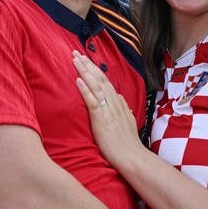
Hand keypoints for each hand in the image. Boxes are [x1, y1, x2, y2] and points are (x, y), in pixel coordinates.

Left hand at [72, 51, 146, 169]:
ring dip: (84, 71)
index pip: (105, 82)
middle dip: (87, 64)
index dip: (95, 69)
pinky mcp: (102, 119)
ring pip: (96, 86)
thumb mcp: (128, 122)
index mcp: (118, 104)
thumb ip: (123, 109)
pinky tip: (78, 80)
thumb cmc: (128, 144)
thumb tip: (120, 98)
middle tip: (76, 52)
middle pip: (100, 79)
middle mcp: (114, 103)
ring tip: (75, 60)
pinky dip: (85, 90)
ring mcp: (108, 110)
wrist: (132, 157)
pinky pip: (93, 101)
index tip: (86, 59)